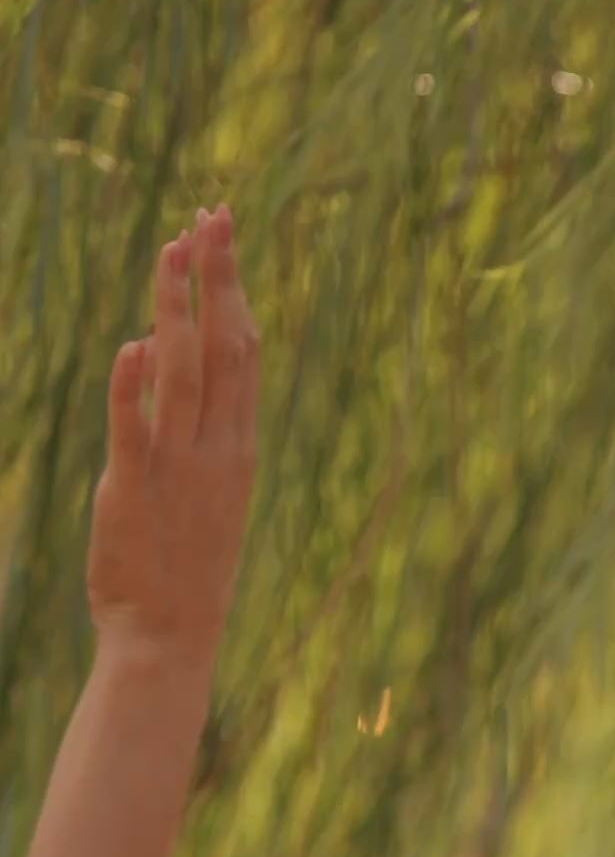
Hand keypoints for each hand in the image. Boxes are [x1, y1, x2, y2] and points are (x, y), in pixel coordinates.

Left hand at [88, 208, 259, 666]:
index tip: (220, 236)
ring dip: (176, 309)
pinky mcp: (134, 492)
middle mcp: (216, 452)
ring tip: (171, 251)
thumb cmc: (184, 572)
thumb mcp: (206, 495)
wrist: (169, 642)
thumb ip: (191, 430)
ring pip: (182, 374)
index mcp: (237, 450)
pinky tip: (131, 343)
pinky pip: (134, 430)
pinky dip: (132, 387)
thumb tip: (156, 358)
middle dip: (217, 278)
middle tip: (211, 215)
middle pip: (222, 348)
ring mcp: (178, 472)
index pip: (241, 352)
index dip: (230, 288)